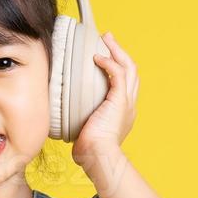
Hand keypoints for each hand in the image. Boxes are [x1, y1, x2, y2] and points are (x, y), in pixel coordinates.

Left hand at [72, 30, 137, 168]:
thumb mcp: (87, 130)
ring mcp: (126, 102)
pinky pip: (118, 74)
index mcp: (124, 111)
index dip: (118, 67)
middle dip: (120, 52)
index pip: (125, 83)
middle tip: (108, 39)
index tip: (104, 57)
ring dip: (117, 51)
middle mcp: (129, 104)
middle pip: (132, 70)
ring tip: (106, 39)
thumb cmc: (90, 152)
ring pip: (129, 68)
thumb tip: (65, 117)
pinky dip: (109, 63)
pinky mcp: (120, 101)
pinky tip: (97, 57)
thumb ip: (82, 120)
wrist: (99, 158)